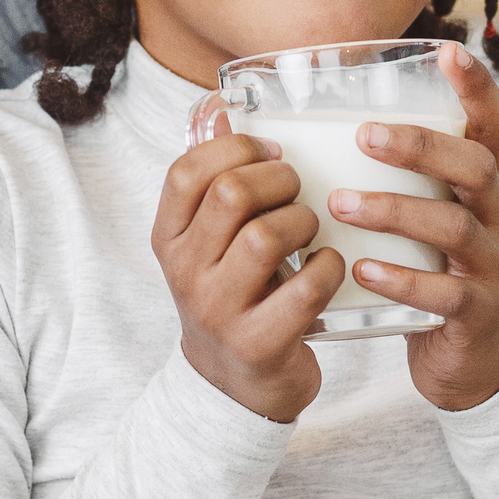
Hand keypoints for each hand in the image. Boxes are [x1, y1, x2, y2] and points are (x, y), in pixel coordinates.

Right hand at [153, 132, 344, 422]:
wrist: (231, 387)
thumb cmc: (230, 295)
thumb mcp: (206, 242)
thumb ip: (213, 183)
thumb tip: (223, 112)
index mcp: (168, 237)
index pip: (186, 171)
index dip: (235, 148)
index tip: (270, 151)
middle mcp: (185, 271)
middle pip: (231, 194)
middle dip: (280, 179)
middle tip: (299, 188)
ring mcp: (218, 310)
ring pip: (267, 236)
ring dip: (305, 221)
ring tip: (312, 228)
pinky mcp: (259, 343)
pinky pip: (306, 288)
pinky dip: (330, 267)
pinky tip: (330, 266)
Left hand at [327, 41, 498, 410]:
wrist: (466, 358)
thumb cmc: (421, 265)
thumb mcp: (413, 212)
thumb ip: (372, 172)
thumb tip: (280, 126)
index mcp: (476, 185)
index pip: (493, 126)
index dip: (478, 88)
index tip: (448, 51)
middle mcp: (492, 216)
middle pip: (476, 166)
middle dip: (421, 147)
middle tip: (364, 136)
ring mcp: (489, 265)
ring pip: (456, 228)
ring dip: (396, 211)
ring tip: (340, 205)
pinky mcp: (476, 313)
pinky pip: (448, 294)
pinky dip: (403, 280)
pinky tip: (361, 270)